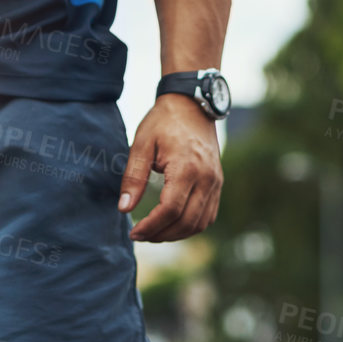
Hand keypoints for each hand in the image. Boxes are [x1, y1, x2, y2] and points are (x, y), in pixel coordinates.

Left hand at [120, 94, 223, 241]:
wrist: (192, 105)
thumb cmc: (164, 122)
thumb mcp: (142, 145)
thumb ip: (133, 178)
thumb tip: (124, 209)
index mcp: (187, 168)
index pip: (170, 210)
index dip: (151, 226)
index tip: (133, 233)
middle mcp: (207, 179)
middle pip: (186, 222)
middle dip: (161, 235)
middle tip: (141, 236)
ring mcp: (216, 183)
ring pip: (199, 224)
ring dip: (176, 235)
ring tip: (154, 233)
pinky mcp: (218, 184)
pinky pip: (208, 216)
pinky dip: (190, 226)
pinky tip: (172, 224)